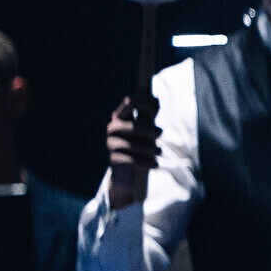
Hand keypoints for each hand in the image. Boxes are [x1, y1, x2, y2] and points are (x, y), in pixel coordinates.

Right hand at [105, 94, 159, 208]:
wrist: (129, 173)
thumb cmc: (139, 146)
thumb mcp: (146, 130)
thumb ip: (149, 115)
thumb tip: (154, 97)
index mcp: (119, 118)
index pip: (128, 106)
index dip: (137, 102)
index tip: (148, 98)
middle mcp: (112, 129)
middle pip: (135, 126)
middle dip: (150, 130)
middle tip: (160, 133)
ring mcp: (110, 145)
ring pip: (135, 145)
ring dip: (151, 149)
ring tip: (159, 151)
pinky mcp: (113, 160)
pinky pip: (132, 160)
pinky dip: (147, 162)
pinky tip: (156, 163)